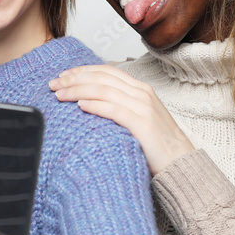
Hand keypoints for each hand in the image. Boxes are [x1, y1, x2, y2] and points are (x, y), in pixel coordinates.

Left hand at [50, 64, 193, 174]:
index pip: (106, 71)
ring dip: (78, 90)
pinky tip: (80, 106)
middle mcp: (142, 93)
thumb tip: (89, 102)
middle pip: (101, 78)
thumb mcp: (138, 117)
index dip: (82, 71)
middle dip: (74, 79)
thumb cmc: (155, 144)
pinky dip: (95, 105)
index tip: (62, 76)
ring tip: (60, 95)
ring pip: (104, 90)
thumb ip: (119, 105)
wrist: (181, 163)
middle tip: (53, 84)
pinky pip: (114, 110)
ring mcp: (143, 107)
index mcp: (140, 89)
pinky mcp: (143, 124)